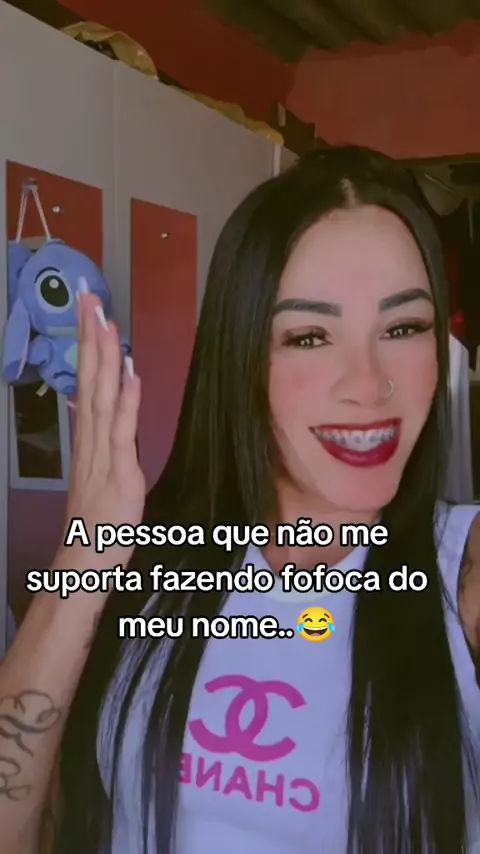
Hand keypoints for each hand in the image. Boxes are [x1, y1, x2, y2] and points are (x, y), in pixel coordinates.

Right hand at [58, 279, 144, 574]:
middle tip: (89, 300)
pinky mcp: (120, 472)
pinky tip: (130, 375)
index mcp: (89, 438)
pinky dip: (126, 402)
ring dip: (105, 359)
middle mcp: (92, 440)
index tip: (89, 313)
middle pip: (90, 380)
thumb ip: (97, 436)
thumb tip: (90, 403)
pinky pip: (122, 432)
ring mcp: (104, 455)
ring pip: (102, 398)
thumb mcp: (97, 471)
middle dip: (90, 338)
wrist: (86, 560)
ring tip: (105, 324)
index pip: (86, 381)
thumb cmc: (95, 520)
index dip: (88, 346)